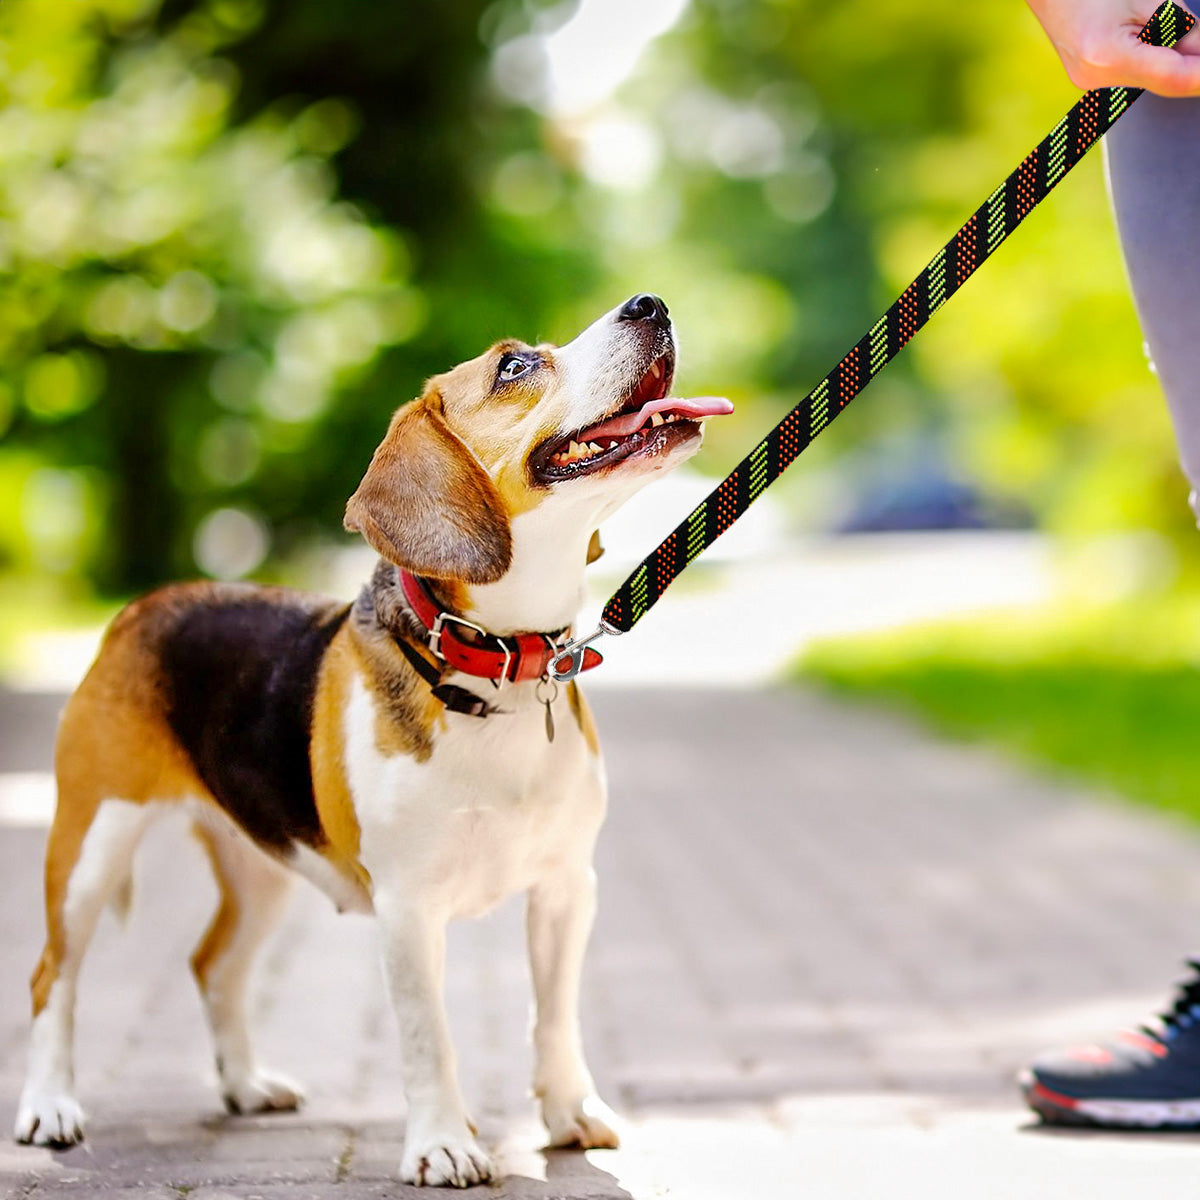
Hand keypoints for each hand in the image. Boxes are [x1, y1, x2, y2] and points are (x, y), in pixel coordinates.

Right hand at [1026, 0, 1199, 94]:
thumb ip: (1181, 28)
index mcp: (1106, 57)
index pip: (1174, 77)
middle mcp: (1095, 79)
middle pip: (1164, 81)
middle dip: (1193, 66)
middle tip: (1198, 36)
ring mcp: (1090, 83)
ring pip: (1152, 78)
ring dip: (1175, 59)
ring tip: (1158, 24)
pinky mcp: (1090, 77)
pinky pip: (1135, 74)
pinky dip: (1155, 59)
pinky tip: (1154, 38)